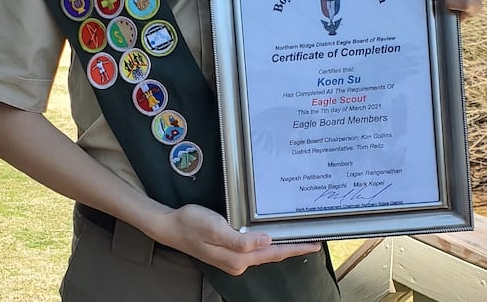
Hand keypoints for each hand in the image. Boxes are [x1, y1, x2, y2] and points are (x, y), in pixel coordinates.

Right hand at [155, 203, 320, 275]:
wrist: (171, 227)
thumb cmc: (192, 224)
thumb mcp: (216, 228)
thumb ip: (241, 240)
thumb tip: (266, 241)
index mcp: (238, 258)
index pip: (273, 253)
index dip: (295, 248)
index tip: (315, 244)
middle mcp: (238, 262)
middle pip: (271, 255)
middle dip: (292, 248)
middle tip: (313, 240)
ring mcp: (233, 259)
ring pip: (263, 252)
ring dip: (280, 246)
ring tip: (297, 238)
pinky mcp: (227, 252)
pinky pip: (253, 249)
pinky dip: (266, 243)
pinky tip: (270, 236)